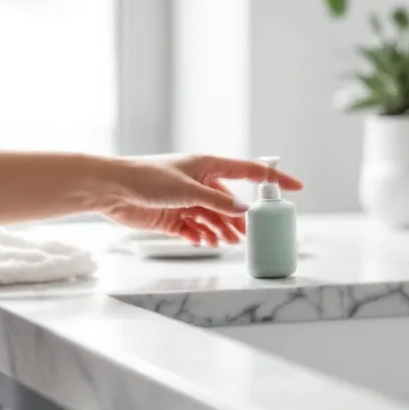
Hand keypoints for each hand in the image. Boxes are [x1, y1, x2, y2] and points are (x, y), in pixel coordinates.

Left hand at [98, 155, 303, 245]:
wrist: (111, 189)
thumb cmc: (147, 178)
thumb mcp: (188, 190)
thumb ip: (218, 202)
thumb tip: (244, 212)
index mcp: (208, 166)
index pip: (250, 172)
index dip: (274, 179)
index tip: (297, 186)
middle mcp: (200, 182)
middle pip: (231, 202)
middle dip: (241, 219)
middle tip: (251, 236)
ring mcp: (187, 200)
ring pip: (214, 218)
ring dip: (222, 230)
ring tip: (227, 243)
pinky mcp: (173, 217)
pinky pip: (195, 229)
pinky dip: (202, 237)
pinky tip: (204, 243)